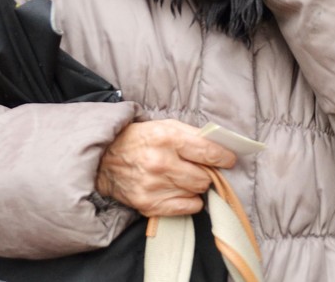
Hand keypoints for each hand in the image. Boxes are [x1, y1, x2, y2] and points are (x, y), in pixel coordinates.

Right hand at [95, 119, 235, 216]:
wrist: (105, 159)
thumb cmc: (141, 139)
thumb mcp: (166, 126)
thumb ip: (194, 135)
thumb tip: (222, 147)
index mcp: (167, 138)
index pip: (208, 152)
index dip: (224, 157)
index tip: (229, 159)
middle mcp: (161, 163)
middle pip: (204, 176)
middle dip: (206, 172)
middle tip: (198, 167)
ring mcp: (154, 186)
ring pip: (196, 192)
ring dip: (195, 185)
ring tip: (183, 176)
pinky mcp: (148, 204)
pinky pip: (187, 208)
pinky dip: (189, 201)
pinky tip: (179, 190)